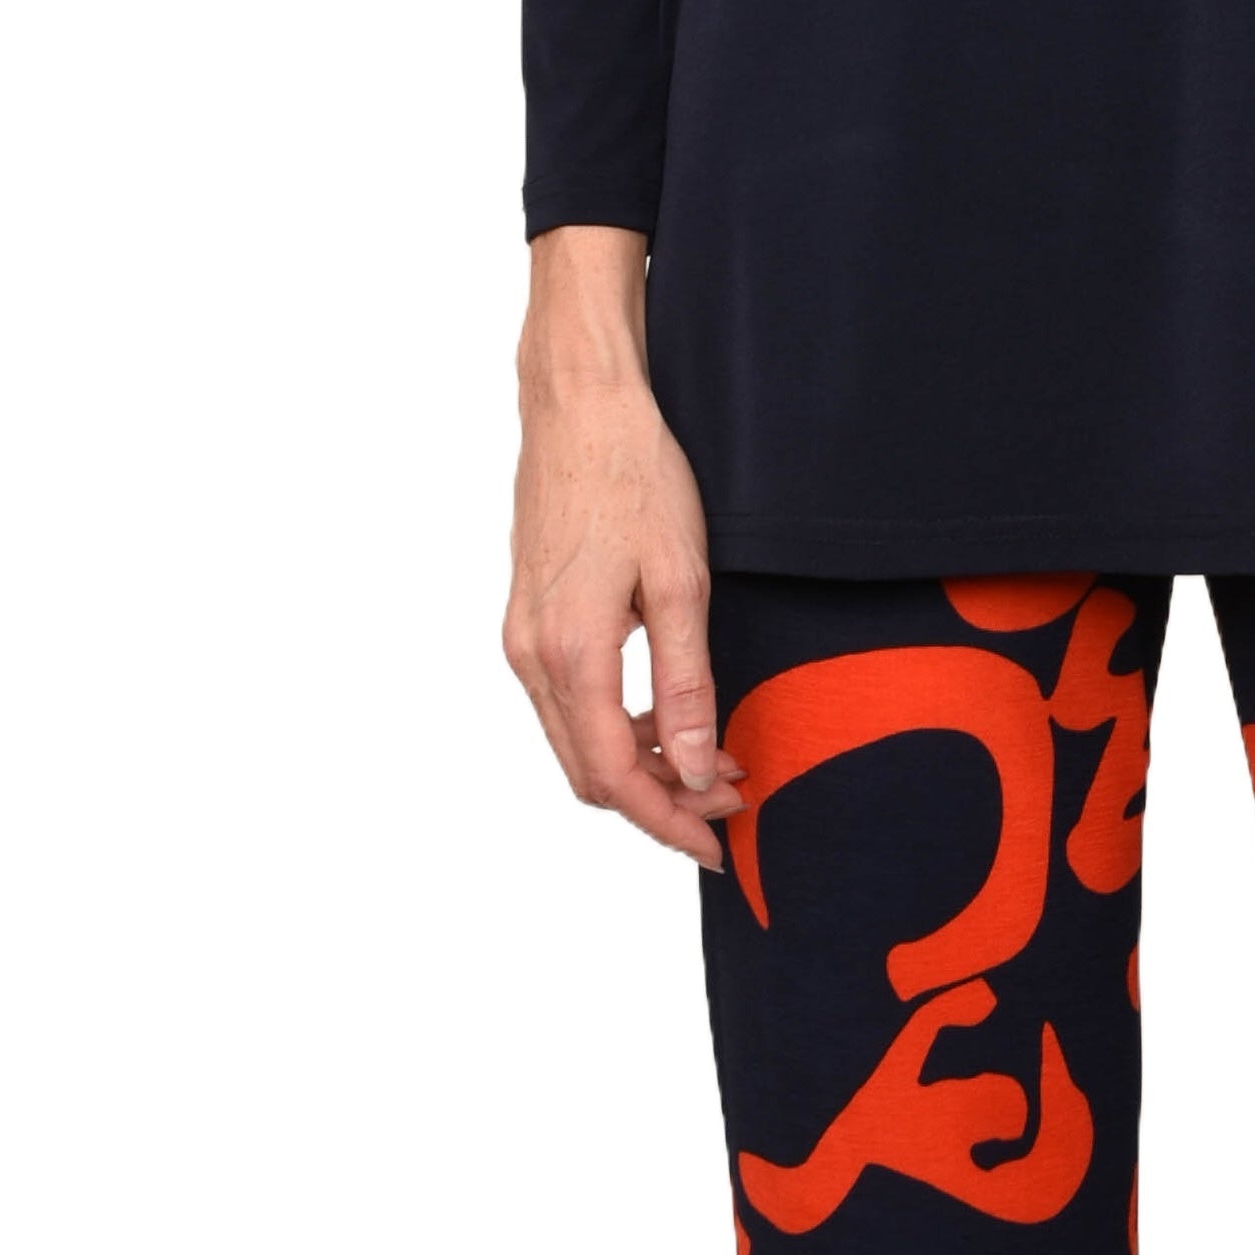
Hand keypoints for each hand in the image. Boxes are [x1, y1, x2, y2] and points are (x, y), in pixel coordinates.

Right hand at [503, 227, 745, 866]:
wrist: (579, 406)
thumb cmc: (635, 478)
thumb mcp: (682, 583)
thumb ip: (688, 685)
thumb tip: (698, 770)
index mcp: (570, 654)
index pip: (616, 777)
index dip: (668, 823)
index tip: (718, 847)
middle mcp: (532, 657)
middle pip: (590, 774)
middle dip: (660, 802)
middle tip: (731, 802)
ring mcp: (523, 640)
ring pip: (576, 743)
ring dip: (642, 766)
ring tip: (715, 759)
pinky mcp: (529, 622)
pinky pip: (568, 705)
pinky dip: (617, 728)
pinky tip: (670, 716)